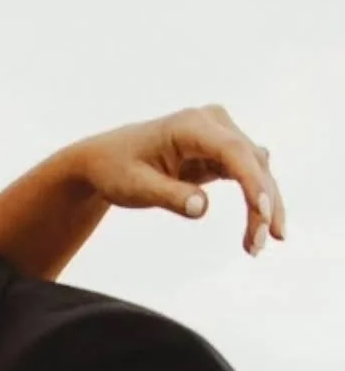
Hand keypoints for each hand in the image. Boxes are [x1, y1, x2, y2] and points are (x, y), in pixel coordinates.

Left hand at [72, 105, 284, 255]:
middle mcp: (213, 123)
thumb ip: (168, 196)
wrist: (106, 159)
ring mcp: (221, 135)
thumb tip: (201, 209)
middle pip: (252, 163)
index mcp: (191, 125)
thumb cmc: (117, 170)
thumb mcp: (135, 186)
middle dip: (263, 204)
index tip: (263, 213)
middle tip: (259, 245)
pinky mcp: (222, 152)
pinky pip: (248, 176)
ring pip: (257, 171)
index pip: (233, 152)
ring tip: (257, 247)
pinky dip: (255, 202)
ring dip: (265, 207)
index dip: (253, 182)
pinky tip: (260, 229)